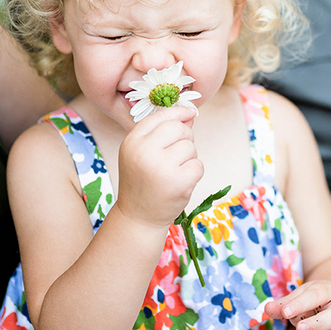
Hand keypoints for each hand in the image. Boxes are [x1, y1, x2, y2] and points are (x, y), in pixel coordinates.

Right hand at [114, 106, 202, 227]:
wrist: (138, 217)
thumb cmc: (142, 181)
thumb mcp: (141, 153)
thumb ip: (162, 132)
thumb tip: (190, 114)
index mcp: (132, 141)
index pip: (161, 116)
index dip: (179, 112)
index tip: (190, 112)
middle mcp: (144, 151)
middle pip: (179, 128)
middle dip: (185, 138)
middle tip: (176, 155)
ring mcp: (162, 167)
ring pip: (190, 147)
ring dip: (188, 158)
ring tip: (173, 172)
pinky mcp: (179, 182)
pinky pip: (198, 165)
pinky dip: (194, 173)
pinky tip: (180, 182)